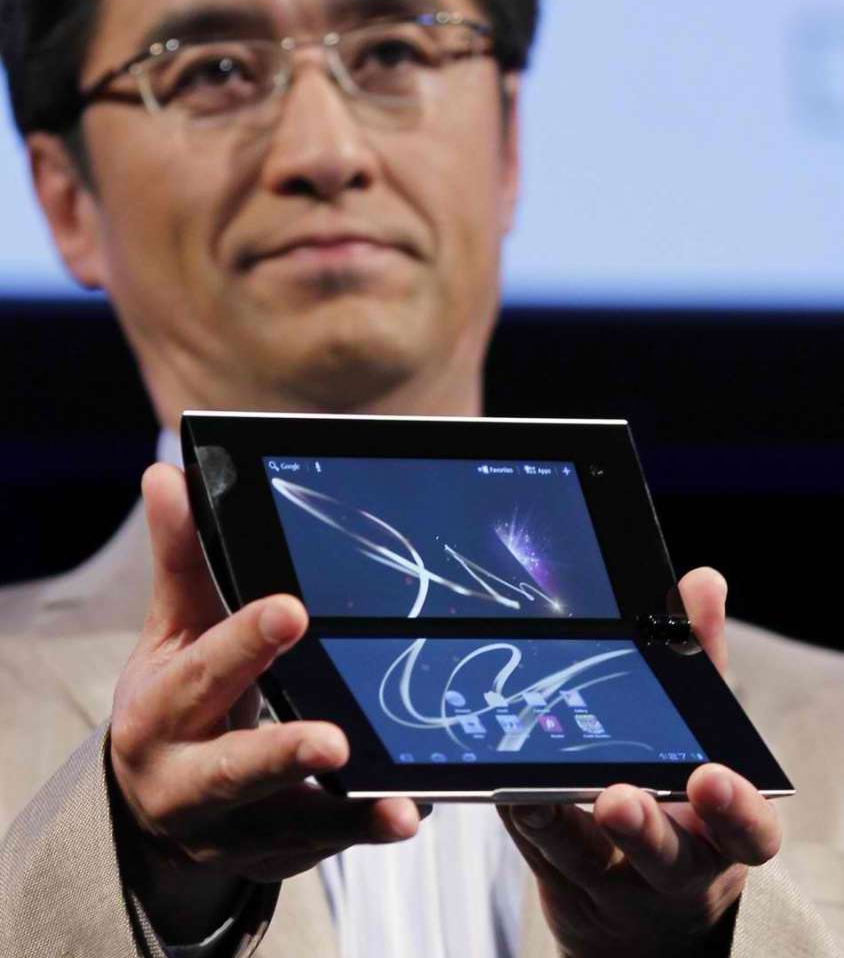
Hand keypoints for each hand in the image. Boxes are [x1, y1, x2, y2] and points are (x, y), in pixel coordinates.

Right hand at [109, 463, 422, 943]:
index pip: (200, 672)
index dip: (242, 643)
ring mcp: (229, 829)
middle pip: (230, 769)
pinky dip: (363, 828)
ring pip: (286, 825)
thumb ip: (181, 560)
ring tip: (396, 806)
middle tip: (334, 739)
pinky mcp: (268, 855)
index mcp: (160, 711)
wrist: (156, 799)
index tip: (291, 611)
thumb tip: (167, 471)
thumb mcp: (174, 630)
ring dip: (341, 815)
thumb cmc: (175, 695)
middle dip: (281, 753)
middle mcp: (185, 779)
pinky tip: (408, 810)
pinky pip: (321, 846)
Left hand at [500, 568, 780, 957]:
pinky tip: (491, 779)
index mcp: (720, 829)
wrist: (639, 903)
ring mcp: (611, 881)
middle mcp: (673, 865)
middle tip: (615, 795)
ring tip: (527, 790)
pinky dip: (513, 813)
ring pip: (583, 860)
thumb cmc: (678, 798)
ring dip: (554, 822)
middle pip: (664, 858)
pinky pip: (531, 849)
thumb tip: (703, 580)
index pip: (746, 829)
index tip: (712, 776)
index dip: (735, 809)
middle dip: (641, 827)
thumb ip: (700, 661)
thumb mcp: (700, 735)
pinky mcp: (555, 878)